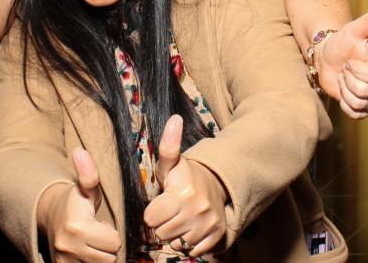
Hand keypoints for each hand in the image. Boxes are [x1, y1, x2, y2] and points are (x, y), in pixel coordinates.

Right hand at [41, 148, 120, 262]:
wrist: (50, 215)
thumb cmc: (74, 202)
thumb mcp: (85, 188)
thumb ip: (88, 174)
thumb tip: (80, 151)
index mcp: (77, 227)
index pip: (114, 242)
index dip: (112, 233)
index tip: (102, 225)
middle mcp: (68, 247)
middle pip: (109, 258)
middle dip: (107, 247)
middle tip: (98, 234)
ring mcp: (64, 261)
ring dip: (100, 256)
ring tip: (92, 243)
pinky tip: (86, 252)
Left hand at [144, 115, 226, 257]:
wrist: (217, 185)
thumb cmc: (186, 177)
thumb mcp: (172, 164)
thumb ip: (168, 145)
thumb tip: (174, 118)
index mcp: (182, 192)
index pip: (151, 219)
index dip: (152, 212)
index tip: (160, 203)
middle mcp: (197, 209)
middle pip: (161, 233)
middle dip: (163, 224)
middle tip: (171, 210)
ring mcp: (208, 224)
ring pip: (176, 244)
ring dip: (176, 234)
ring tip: (181, 219)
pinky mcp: (217, 235)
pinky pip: (192, 251)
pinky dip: (190, 243)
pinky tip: (192, 228)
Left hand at [317, 0, 367, 119]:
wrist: (327, 57)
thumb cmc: (342, 42)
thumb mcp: (355, 29)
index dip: (357, 71)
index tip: (349, 61)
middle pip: (367, 92)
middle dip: (348, 80)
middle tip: (345, 69)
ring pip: (360, 104)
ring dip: (345, 91)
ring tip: (343, 78)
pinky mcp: (364, 108)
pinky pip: (356, 114)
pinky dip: (344, 103)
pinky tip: (342, 90)